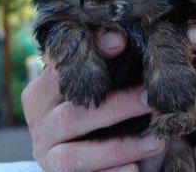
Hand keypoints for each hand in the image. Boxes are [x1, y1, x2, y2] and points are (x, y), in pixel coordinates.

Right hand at [22, 30, 164, 171]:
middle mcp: (39, 124)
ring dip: (120, 146)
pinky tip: (136, 168)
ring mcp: (46, 154)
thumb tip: (117, 36)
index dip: (90, 56)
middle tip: (152, 97)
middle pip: (74, 115)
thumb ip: (98, 65)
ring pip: (77, 155)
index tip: (121, 41)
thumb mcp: (88, 85)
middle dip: (118, 106)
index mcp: (40, 93)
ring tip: (157, 140)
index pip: (60, 72)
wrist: (71, 150)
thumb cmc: (86, 108)